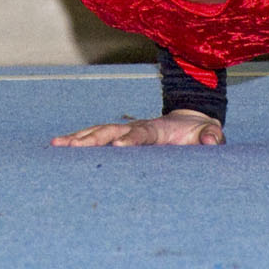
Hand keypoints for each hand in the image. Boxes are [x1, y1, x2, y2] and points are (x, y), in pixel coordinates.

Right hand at [51, 109, 224, 146]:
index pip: (141, 134)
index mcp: (157, 129)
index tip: (117, 146)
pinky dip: (78, 140)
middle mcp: (136, 127)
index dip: (130, 139)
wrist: (189, 121)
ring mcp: (125, 130)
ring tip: (56, 145)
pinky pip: (95, 137)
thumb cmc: (199, 133)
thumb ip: (212, 137)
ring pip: (97, 132)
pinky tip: (59, 146)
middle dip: (91, 138)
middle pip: (109, 131)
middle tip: (71, 147)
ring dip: (78, 138)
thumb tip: (210, 140)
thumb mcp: (210, 134)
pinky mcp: (118, 136)